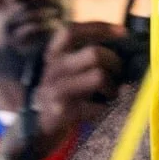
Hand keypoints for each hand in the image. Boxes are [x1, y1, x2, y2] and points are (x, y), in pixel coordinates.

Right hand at [23, 21, 123, 156]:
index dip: (99, 28)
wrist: (35, 131)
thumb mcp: (64, 73)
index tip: (123, 32)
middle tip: (118, 73)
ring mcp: (56, 90)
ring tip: (110, 94)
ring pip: (99, 76)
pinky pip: (97, 105)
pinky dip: (106, 108)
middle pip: (94, 53)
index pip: (72, 31)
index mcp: (53, 56)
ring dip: (113, 87)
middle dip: (115, 62)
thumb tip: (121, 48)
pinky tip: (100, 110)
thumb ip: (82, 59)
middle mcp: (52, 69)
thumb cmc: (60, 97)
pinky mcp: (63, 111)